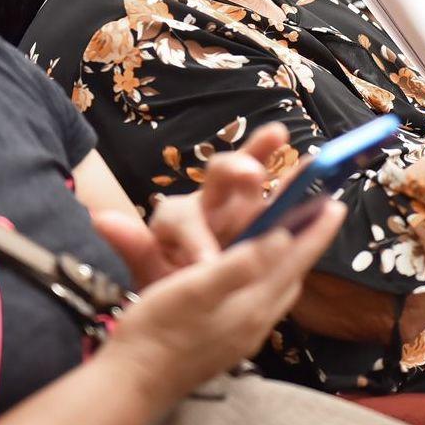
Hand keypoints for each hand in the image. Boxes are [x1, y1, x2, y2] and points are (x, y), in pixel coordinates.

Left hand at [92, 123, 296, 284]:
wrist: (188, 287)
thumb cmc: (169, 273)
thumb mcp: (148, 268)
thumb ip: (132, 245)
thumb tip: (101, 220)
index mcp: (179, 218)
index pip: (181, 217)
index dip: (194, 239)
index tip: (205, 264)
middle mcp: (210, 201)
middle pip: (220, 175)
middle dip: (234, 171)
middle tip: (249, 175)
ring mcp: (238, 203)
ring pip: (252, 171)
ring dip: (264, 153)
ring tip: (280, 137)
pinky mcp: (263, 211)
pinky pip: (281, 192)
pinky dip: (297, 182)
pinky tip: (323, 185)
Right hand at [102, 200, 345, 412]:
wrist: (132, 387)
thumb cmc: (158, 331)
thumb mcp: (196, 288)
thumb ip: (242, 265)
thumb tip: (283, 237)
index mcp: (254, 304)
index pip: (296, 260)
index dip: (316, 231)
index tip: (337, 204)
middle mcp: (258, 322)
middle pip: (293, 275)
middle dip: (308, 244)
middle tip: (317, 216)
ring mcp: (244, 337)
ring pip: (279, 291)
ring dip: (290, 263)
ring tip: (292, 241)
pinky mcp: (229, 344)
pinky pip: (263, 304)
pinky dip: (269, 280)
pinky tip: (255, 277)